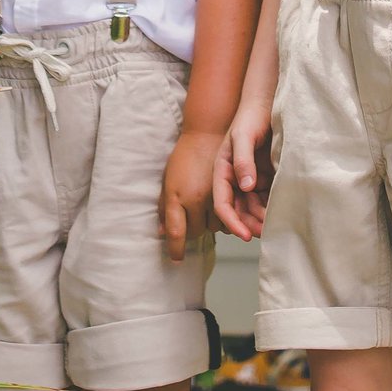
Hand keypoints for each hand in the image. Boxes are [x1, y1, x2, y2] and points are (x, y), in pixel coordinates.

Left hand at [158, 130, 220, 261]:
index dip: (175, 249)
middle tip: (193, 221)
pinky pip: (228, 216)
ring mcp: (214, 196)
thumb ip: (165, 207)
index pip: (176, 232)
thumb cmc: (185, 155)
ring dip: (210, 223)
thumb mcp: (169, 179)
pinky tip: (221, 206)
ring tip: (207, 210)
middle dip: (194, 230)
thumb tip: (161, 232)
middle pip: (196, 232)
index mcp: (176, 196)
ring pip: (214, 227)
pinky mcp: (230, 191)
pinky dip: (225, 217)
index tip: (176, 259)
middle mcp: (195, 198)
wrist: (209, 131)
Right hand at [212, 95, 273, 240]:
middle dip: (249, 224)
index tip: (244, 235)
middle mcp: (234, 177)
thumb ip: (243, 160)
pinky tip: (282, 212)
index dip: (232, 221)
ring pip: (253, 206)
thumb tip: (246, 186)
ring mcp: (249, 178)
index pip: (222, 202)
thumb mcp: (244, 136)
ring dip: (261, 218)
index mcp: (222, 170)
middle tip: (265, 234)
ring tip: (275, 226)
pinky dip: (271, 207)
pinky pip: (266, 197)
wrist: (268, 104)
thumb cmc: (251, 117)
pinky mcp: (264, 176)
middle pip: (238, 209)